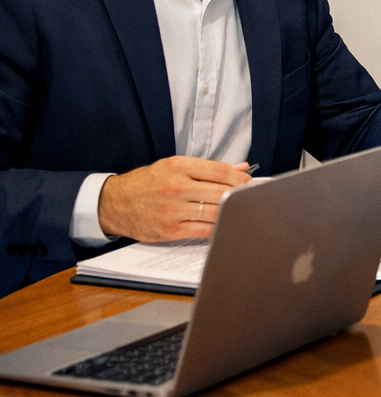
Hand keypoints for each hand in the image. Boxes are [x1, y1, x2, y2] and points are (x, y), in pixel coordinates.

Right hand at [97, 156, 253, 241]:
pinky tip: (223, 222)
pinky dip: (217, 226)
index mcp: (179, 167)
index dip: (240, 178)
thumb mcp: (173, 166)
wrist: (114, 202)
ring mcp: (172, 210)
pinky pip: (203, 230)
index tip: (249, 182)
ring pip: (215, 212)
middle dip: (240, 195)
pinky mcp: (169, 230)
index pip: (220, 171)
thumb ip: (208, 168)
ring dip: (231, 211)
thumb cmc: (146, 182)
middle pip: (221, 192)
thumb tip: (240, 168)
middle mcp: (176, 187)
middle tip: (250, 196)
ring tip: (239, 209)